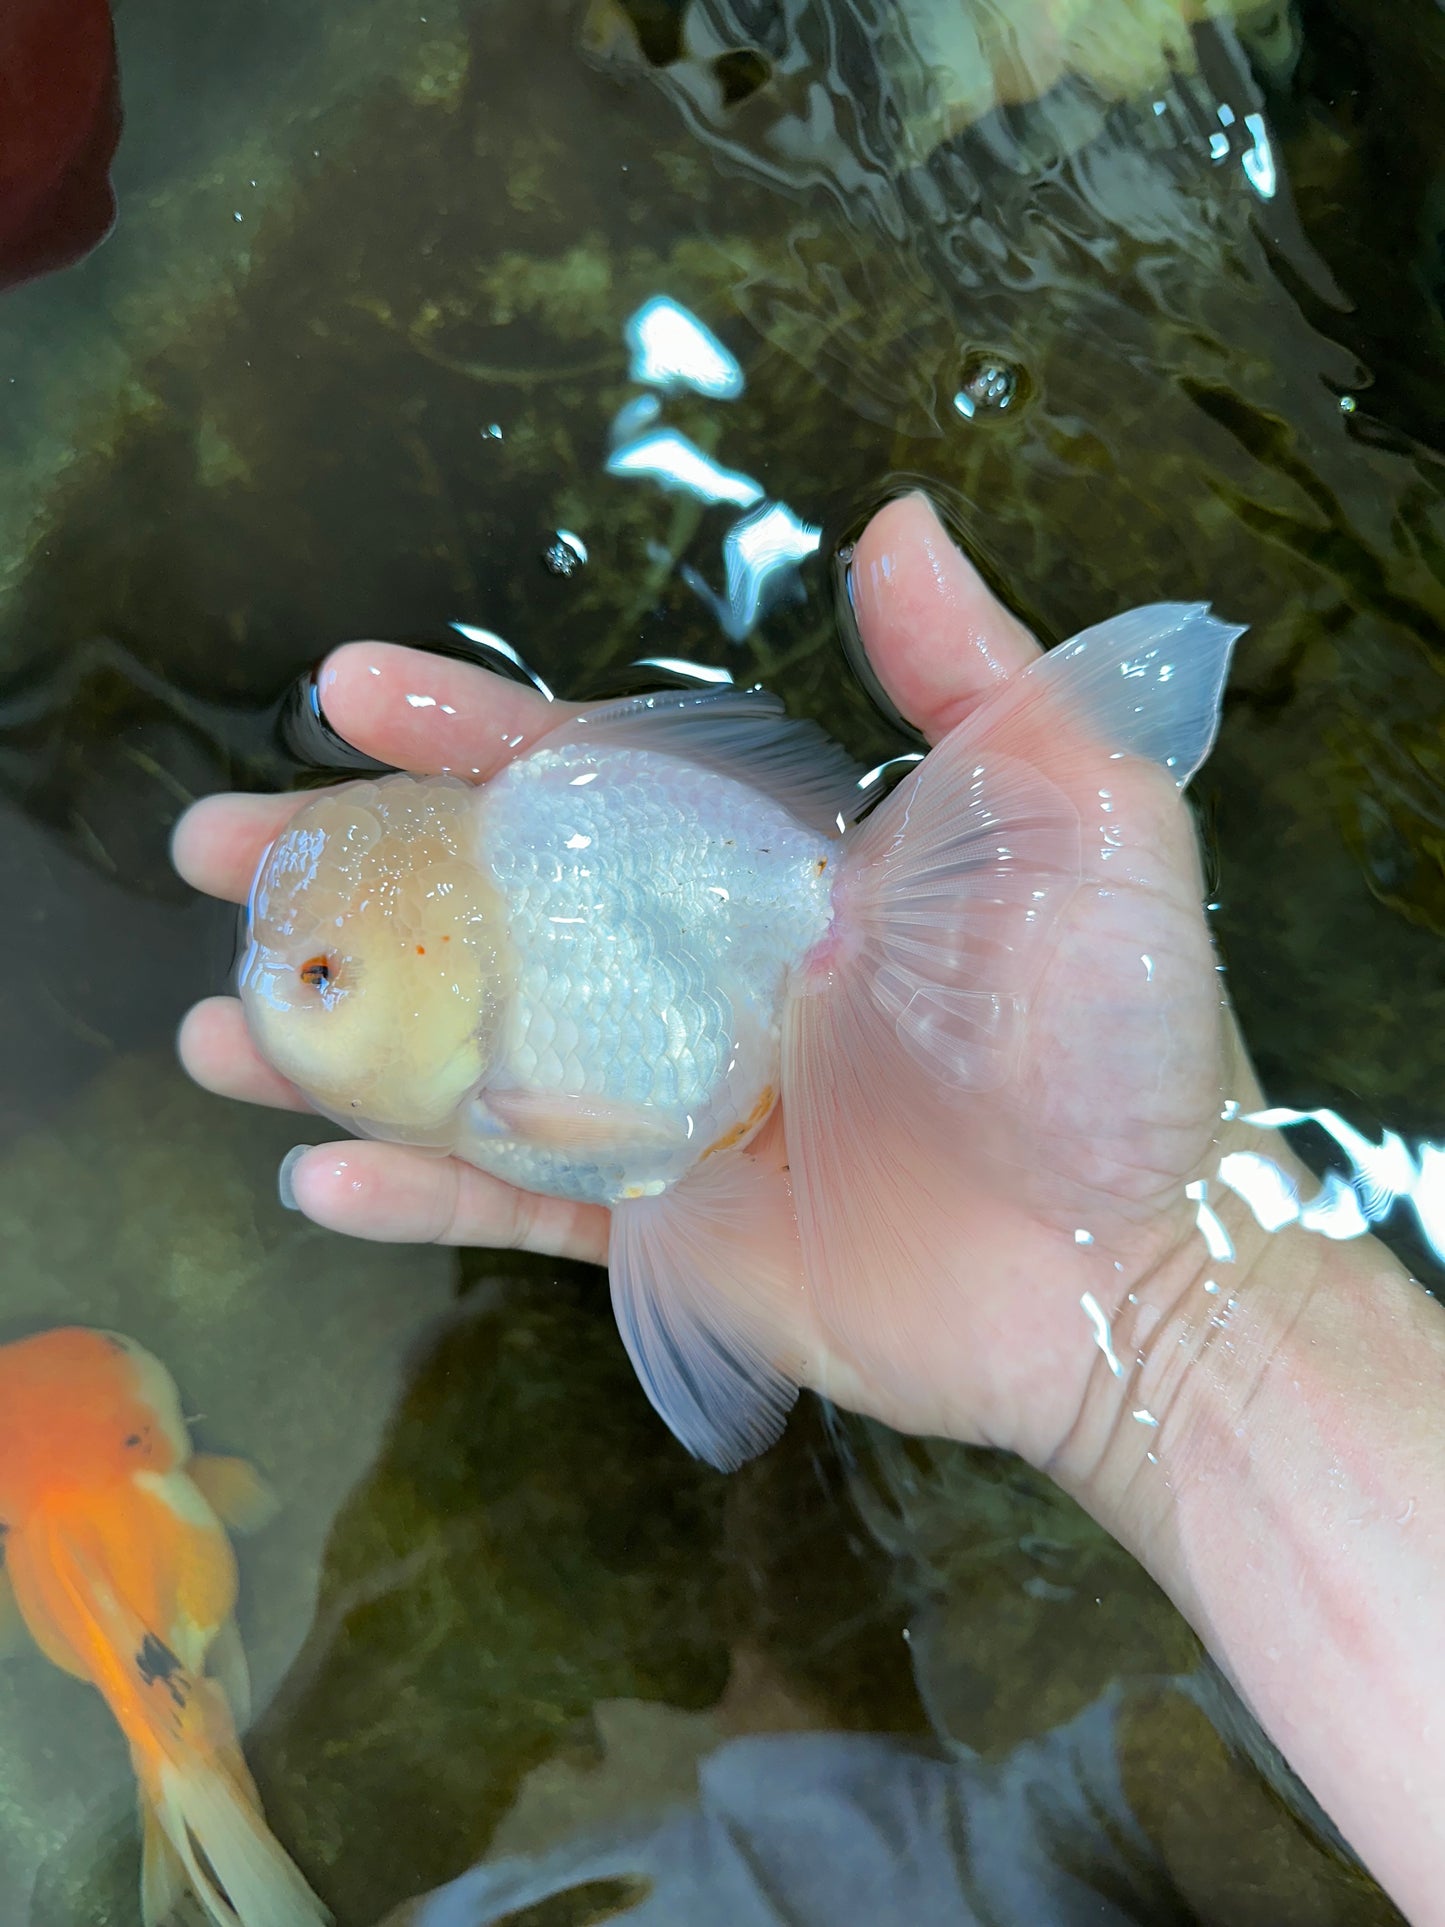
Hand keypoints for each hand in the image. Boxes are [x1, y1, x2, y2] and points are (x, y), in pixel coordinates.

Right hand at [172, 492, 1242, 1465]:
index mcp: (774, 872)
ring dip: (338, 1038)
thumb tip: (892, 517)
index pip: (587, 781)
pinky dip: (414, 1194)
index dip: (466, 730)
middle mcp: (706, 981)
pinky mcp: (673, 1236)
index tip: (345, 690)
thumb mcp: (1072, 816)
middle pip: (489, 912)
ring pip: (471, 1061)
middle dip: (347, 873)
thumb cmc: (1114, 1037)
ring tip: (216, 1019)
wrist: (1140, 1267)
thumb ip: (973, 672)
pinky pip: (516, 1209)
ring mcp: (677, 1112)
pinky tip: (312, 1176)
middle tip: (211, 848)